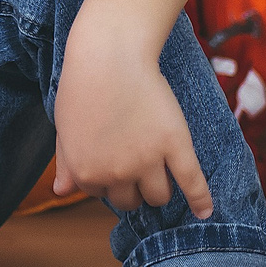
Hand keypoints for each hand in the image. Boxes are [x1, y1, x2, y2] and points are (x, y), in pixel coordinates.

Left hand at [49, 37, 213, 218]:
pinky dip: (201, 200)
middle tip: (133, 161)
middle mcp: (116, 174)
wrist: (109, 54)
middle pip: (130, 201)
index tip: (110, 158)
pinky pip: (192, 182)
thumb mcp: (64, 128)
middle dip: (131, 187)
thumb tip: (60, 192)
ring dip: (157, 189)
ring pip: (158, 196)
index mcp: (86, 172)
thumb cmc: (83, 86)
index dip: (105, 177)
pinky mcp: (175, 145)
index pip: (100, 194)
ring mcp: (147, 161)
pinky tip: (205, 212)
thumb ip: (66, 163)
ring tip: (158, 172)